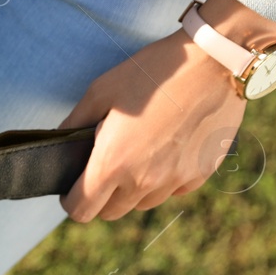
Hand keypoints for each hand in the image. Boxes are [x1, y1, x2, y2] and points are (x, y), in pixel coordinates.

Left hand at [60, 0, 275, 221]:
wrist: (215, 62)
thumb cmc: (153, 71)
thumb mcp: (101, 91)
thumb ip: (74, 123)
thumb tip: (60, 143)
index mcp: (113, 163)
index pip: (81, 211)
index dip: (72, 199)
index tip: (75, 184)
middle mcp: (143, 181)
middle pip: (110, 212)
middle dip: (101, 196)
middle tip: (105, 165)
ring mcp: (175, 181)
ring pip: (142, 204)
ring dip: (133, 189)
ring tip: (138, 154)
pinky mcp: (200, 175)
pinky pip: (173, 191)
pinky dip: (164, 179)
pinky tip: (167, 149)